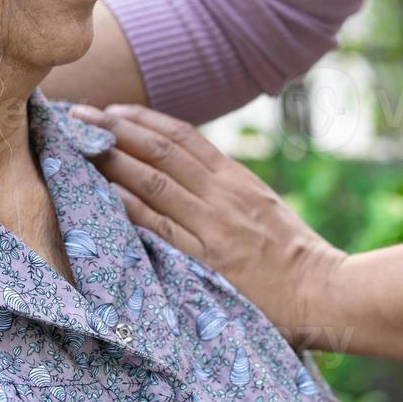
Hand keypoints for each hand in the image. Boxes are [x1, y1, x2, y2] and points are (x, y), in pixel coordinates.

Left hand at [71, 103, 346, 350]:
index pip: (184, 136)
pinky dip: (129, 208)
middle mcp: (223, 195)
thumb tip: (187, 175)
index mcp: (237, 179)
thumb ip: (228, 190)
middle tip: (79, 116)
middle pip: (161, 151)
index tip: (112, 110)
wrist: (323, 291)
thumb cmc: (295, 255)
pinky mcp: (206, 261)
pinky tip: (102, 195)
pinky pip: (159, 228)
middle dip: (116, 130)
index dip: (144, 119)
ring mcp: (213, 227)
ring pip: (154, 183)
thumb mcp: (263, 207)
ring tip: (78, 147)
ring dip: (112, 161)